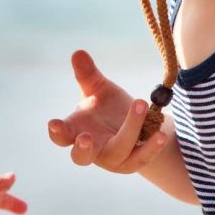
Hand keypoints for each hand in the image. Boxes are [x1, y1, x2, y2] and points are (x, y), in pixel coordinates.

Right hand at [46, 49, 168, 173]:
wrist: (135, 125)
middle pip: (81, 156)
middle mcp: (92, 149)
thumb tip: (78, 52)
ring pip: (119, 150)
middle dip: (83, 149)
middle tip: (86, 138)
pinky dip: (151, 147)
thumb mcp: (98, 89)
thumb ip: (87, 74)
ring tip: (140, 103)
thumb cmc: (107, 107)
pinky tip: (161, 134)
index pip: (61, 136)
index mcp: (76, 131)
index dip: (57, 132)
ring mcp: (112, 159)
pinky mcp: (133, 162)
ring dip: (130, 129)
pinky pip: (142, 157)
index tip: (54, 124)